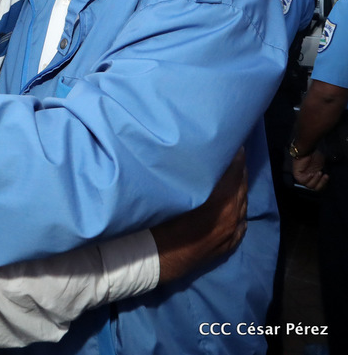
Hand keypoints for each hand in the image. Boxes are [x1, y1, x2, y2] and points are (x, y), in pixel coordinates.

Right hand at [152, 149, 247, 282]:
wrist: (161, 259)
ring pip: (242, 205)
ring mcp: (232, 232)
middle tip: (235, 156)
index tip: (235, 144)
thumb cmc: (164, 223)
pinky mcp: (228, 244)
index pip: (234, 173)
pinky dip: (239, 211)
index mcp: (221, 201)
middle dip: (239, 171)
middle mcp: (232, 215)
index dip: (236, 157)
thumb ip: (195, 180)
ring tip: (234, 177)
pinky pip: (241, 223)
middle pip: (241, 187)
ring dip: (239, 189)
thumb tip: (200, 162)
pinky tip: (237, 207)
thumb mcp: (178, 194)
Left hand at [291, 150, 328, 190]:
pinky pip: (302, 181)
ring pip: (309, 186)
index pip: (318, 186)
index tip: (327, 176)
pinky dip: (308, 178)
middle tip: (325, 175)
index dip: (323, 184)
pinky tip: (311, 173)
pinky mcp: (297, 175)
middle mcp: (308, 178)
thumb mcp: (322, 166)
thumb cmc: (314, 156)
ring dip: (315, 180)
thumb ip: (323, 174)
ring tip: (318, 172)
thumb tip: (327, 179)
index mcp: (314, 177)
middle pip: (314, 188)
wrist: (308, 150)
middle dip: (321, 183)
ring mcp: (302, 177)